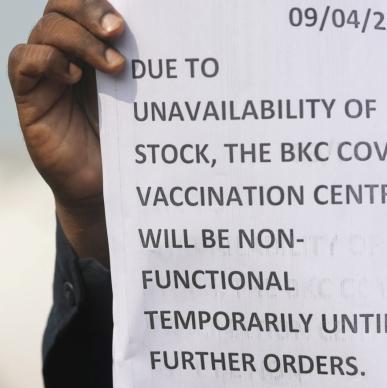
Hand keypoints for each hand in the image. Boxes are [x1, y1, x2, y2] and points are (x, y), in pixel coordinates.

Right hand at [8, 0, 125, 262]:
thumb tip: (181, 34)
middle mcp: (69, 51)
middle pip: (63, 6)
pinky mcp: (30, 96)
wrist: (109, 187)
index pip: (89, 2)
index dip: (102, 0)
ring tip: (115, 66)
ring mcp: (47, 72)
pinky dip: (47, 60)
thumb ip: (150, 67)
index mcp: (97, 43)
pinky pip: (24, 61)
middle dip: (90, 9)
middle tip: (119, 29)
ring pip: (48, 30)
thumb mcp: (144, 100)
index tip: (134, 15)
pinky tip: (71, 75)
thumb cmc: (132, 141)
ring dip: (80, 40)